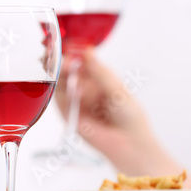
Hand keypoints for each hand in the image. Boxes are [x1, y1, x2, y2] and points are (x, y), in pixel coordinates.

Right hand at [55, 50, 190, 190]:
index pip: (84, 61)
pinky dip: (60, 93)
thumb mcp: (117, 91)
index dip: (75, 52)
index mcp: (101, 80)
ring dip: (58, 75)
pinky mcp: (71, 118)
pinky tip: (65, 84)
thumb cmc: (131, 119)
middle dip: (62, 62)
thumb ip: (100, 74)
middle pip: (69, 71)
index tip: (69, 44)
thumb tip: (88, 53)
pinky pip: (61, 103)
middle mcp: (87, 90)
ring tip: (61, 67)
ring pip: (63, 85)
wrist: (130, 146)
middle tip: (59, 55)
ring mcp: (78, 104)